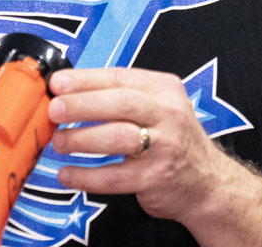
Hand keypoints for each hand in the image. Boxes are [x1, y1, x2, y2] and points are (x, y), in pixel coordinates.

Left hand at [46, 67, 238, 222]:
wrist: (208, 183)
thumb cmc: (171, 140)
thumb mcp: (158, 107)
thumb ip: (122, 97)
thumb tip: (68, 92)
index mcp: (164, 89)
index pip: (121, 78)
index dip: (86, 79)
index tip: (57, 83)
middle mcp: (168, 114)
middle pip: (121, 103)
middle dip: (82, 105)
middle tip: (54, 110)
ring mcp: (165, 146)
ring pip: (118, 137)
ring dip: (82, 139)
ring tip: (58, 142)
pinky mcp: (156, 178)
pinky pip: (114, 176)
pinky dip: (86, 176)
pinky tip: (67, 174)